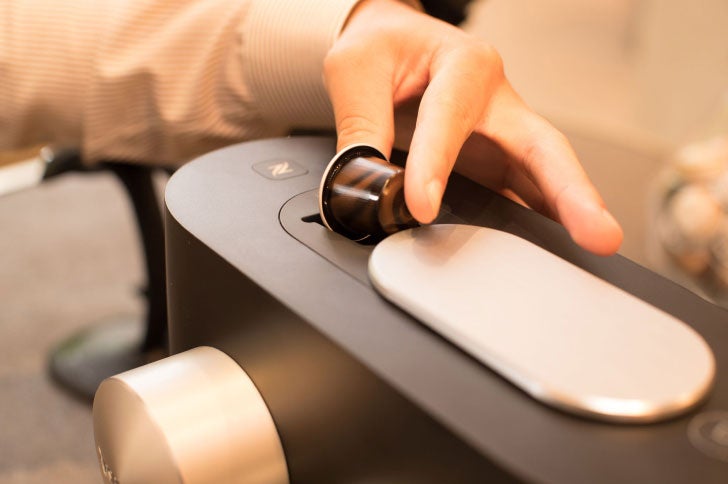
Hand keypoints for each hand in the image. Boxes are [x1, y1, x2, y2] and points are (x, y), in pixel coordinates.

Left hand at [324, 0, 622, 254]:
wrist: (392, 46)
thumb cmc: (382, 49)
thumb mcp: (356, 70)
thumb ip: (360, 126)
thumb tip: (362, 185)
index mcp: (464, 65)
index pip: (452, 117)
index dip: (436, 164)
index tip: (420, 207)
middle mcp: (495, 101)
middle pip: (542, 148)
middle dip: (570, 192)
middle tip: (597, 232)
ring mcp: (500, 135)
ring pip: (542, 176)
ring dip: (565, 216)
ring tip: (588, 251)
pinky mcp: (494, 161)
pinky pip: (519, 194)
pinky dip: (534, 223)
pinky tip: (545, 251)